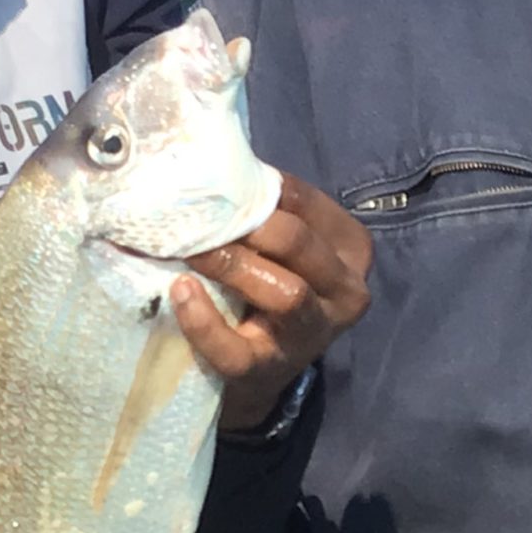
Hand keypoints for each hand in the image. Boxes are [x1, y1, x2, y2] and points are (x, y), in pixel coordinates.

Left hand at [173, 173, 373, 431]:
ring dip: (233, 264)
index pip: (307, 204)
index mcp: (351, 250)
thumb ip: (267, 209)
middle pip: (299, 244)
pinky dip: (205, 323)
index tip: (217, 180)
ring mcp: (310, 335)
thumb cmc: (270, 286)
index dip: (260, 187)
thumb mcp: (287, 247)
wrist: (261, 371)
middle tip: (200, 212)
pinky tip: (181, 293)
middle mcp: (345, 292)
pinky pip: (237, 349)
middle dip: (248, 223)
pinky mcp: (267, 369)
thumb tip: (211, 161)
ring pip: (285, 293)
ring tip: (190, 248)